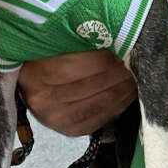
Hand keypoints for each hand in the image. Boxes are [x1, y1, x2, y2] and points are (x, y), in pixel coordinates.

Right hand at [18, 50, 135, 136]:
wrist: (34, 86)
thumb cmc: (48, 59)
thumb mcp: (55, 45)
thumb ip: (77, 41)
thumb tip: (110, 36)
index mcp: (35, 75)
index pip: (71, 68)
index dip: (99, 59)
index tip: (117, 49)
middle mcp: (42, 101)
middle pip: (88, 86)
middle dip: (116, 74)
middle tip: (132, 62)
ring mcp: (55, 120)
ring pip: (98, 105)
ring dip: (122, 90)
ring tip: (133, 76)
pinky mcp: (69, 130)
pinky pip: (100, 120)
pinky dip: (118, 106)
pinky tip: (127, 93)